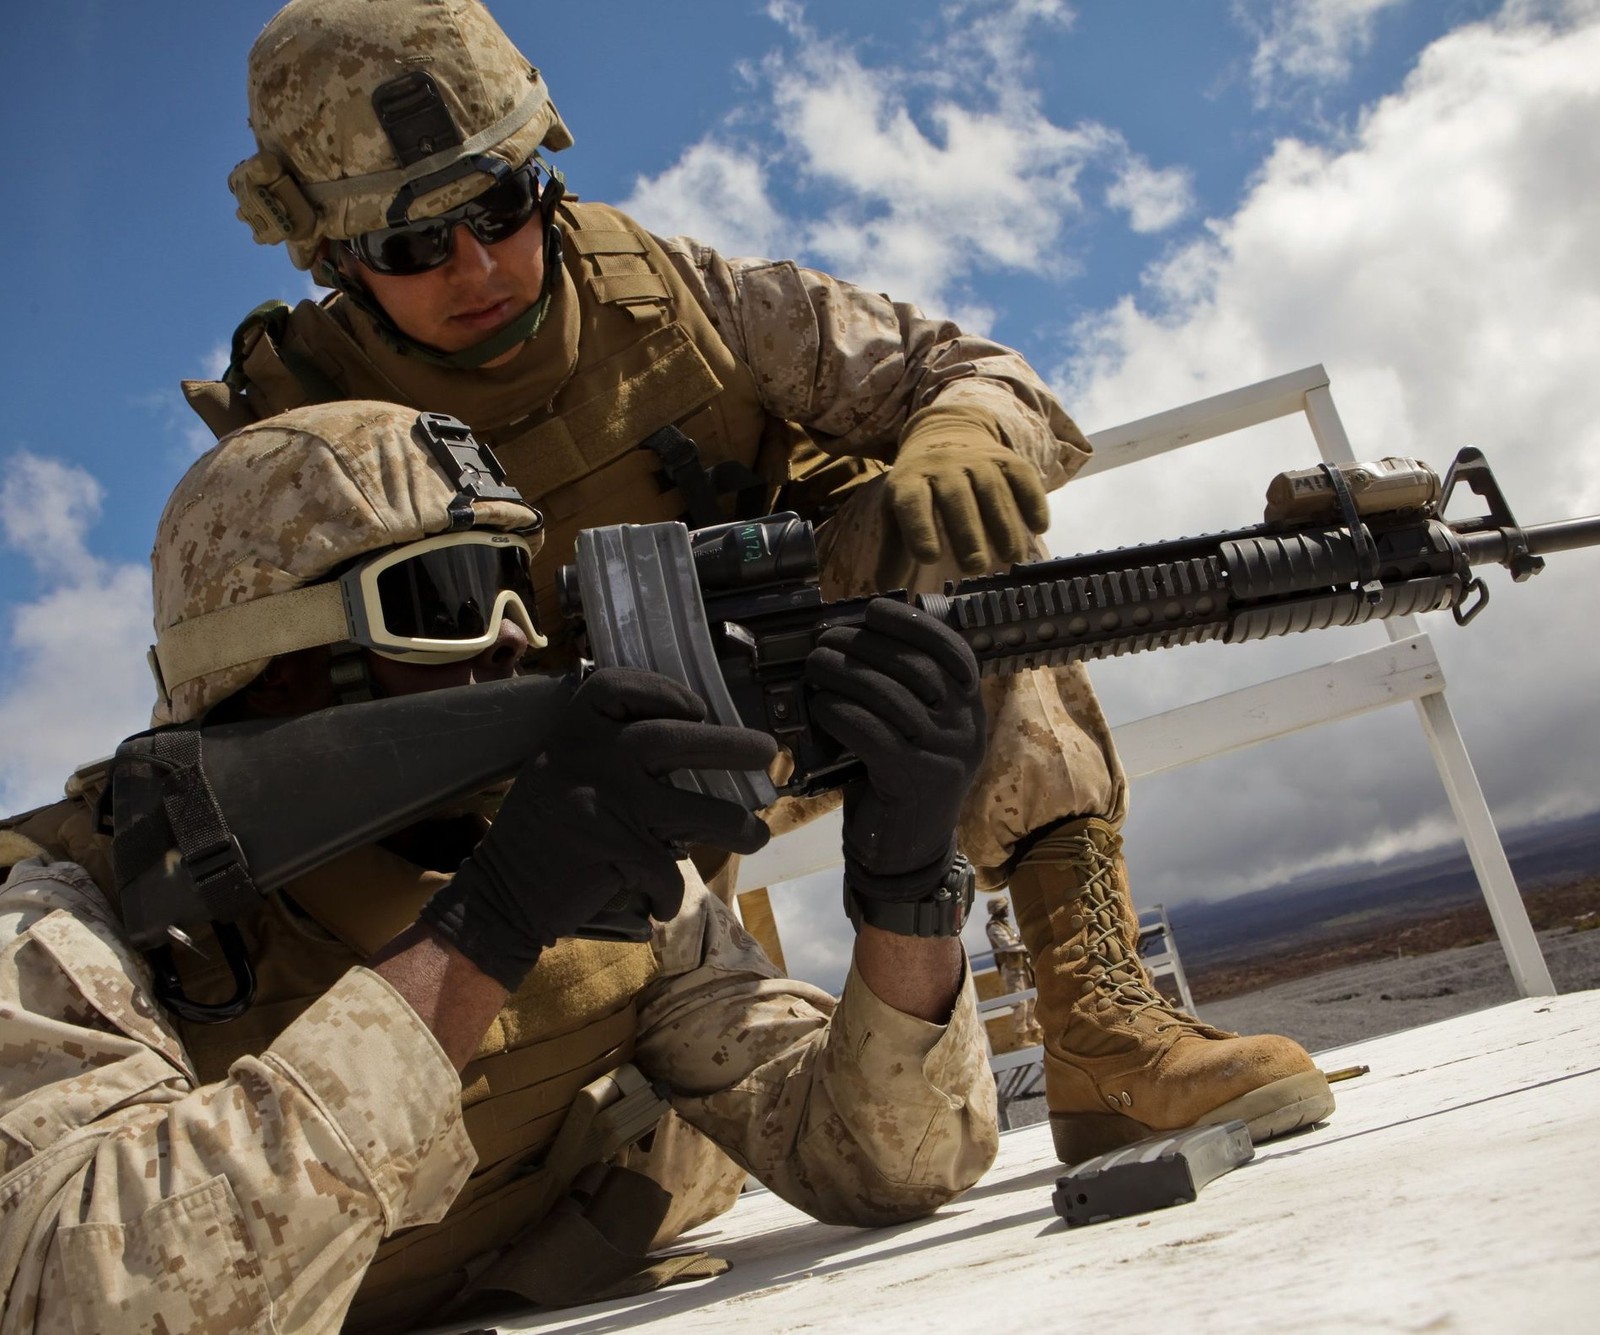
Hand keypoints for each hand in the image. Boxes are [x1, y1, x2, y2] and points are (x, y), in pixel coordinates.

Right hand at [421, 668, 776, 990]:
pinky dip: (672, 892)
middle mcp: (591, 755)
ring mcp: (605, 802)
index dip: (665, 692)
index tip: (698, 708)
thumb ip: (610, 750)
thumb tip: (698, 742)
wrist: (501, 895)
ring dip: (736, 826)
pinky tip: (664, 900)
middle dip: (733, 746)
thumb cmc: (545, 829)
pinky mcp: (614, 851)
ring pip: (695, 812)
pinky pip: (668, 871)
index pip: (622, 687)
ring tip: (756, 835)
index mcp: (573, 729)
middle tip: (768, 752)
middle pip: (675, 739)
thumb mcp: (564, 768)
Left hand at [805, 599, 985, 902]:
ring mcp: (943, 756)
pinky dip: (841, 713)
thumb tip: (857, 634)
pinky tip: (821, 706)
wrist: (906, 851)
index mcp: (970, 710)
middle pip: (914, 667)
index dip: (912, 624)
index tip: (873, 610)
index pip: (952, 651)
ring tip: (815, 665)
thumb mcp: (916, 731)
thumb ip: (905, 690)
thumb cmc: (900, 780)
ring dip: (843, 674)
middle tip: (824, 640)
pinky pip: (871, 733)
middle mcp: (965, 729)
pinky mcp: (913, 781)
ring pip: (888, 696)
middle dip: (863, 644)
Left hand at [883, 406, 1049, 579]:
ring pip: (991, 490)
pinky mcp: (1007, 457)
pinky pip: (1022, 476)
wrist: (946, 431)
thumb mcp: (898, 510)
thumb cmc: (920, 487)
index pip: (912, 503)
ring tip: (1011, 557)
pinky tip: (1039, 527)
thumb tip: (887, 594)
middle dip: (967, 533)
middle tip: (974, 567)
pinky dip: (1033, 500)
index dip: (920, 528)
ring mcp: (977, 459)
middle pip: (956, 498)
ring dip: (1003, 524)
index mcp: (909, 480)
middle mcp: (943, 465)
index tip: (929, 558)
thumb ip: (894, 550)